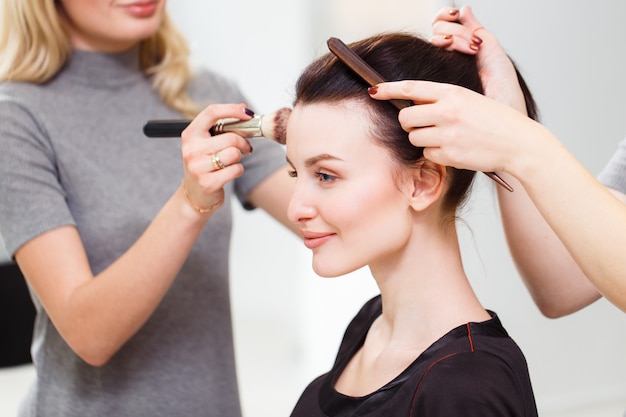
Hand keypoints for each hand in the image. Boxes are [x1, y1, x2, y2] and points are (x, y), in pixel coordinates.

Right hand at [180, 103, 252, 212]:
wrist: (195, 195)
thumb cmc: (205, 165)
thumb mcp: (206, 143)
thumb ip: (222, 129)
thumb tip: (245, 112)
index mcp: (190, 134)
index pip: (211, 113)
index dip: (232, 109)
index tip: (247, 112)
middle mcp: (191, 149)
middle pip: (230, 137)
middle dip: (243, 143)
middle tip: (245, 148)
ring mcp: (197, 167)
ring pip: (234, 153)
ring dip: (240, 157)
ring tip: (233, 161)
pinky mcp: (208, 183)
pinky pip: (236, 169)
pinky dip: (238, 170)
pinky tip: (230, 172)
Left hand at [369, 80, 543, 174]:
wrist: (518, 143)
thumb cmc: (494, 120)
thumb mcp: (469, 99)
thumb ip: (442, 99)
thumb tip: (412, 104)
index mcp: (452, 93)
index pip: (411, 89)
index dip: (388, 90)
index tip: (374, 91)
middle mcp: (447, 112)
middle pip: (405, 118)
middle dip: (409, 123)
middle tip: (422, 124)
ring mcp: (448, 135)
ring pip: (414, 138)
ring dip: (423, 139)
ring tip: (445, 137)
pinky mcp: (450, 155)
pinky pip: (428, 155)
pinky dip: (436, 153)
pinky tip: (454, 149)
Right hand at [431, 5, 525, 112]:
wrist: (502, 112)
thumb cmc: (503, 89)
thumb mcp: (492, 50)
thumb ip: (475, 28)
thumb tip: (464, 9)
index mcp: (462, 49)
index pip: (444, 25)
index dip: (446, 16)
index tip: (455, 15)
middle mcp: (449, 59)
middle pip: (437, 30)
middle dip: (454, 30)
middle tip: (471, 43)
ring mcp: (440, 74)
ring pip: (431, 43)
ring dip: (449, 38)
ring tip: (469, 50)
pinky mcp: (434, 88)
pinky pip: (425, 64)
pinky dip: (437, 51)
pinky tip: (452, 54)